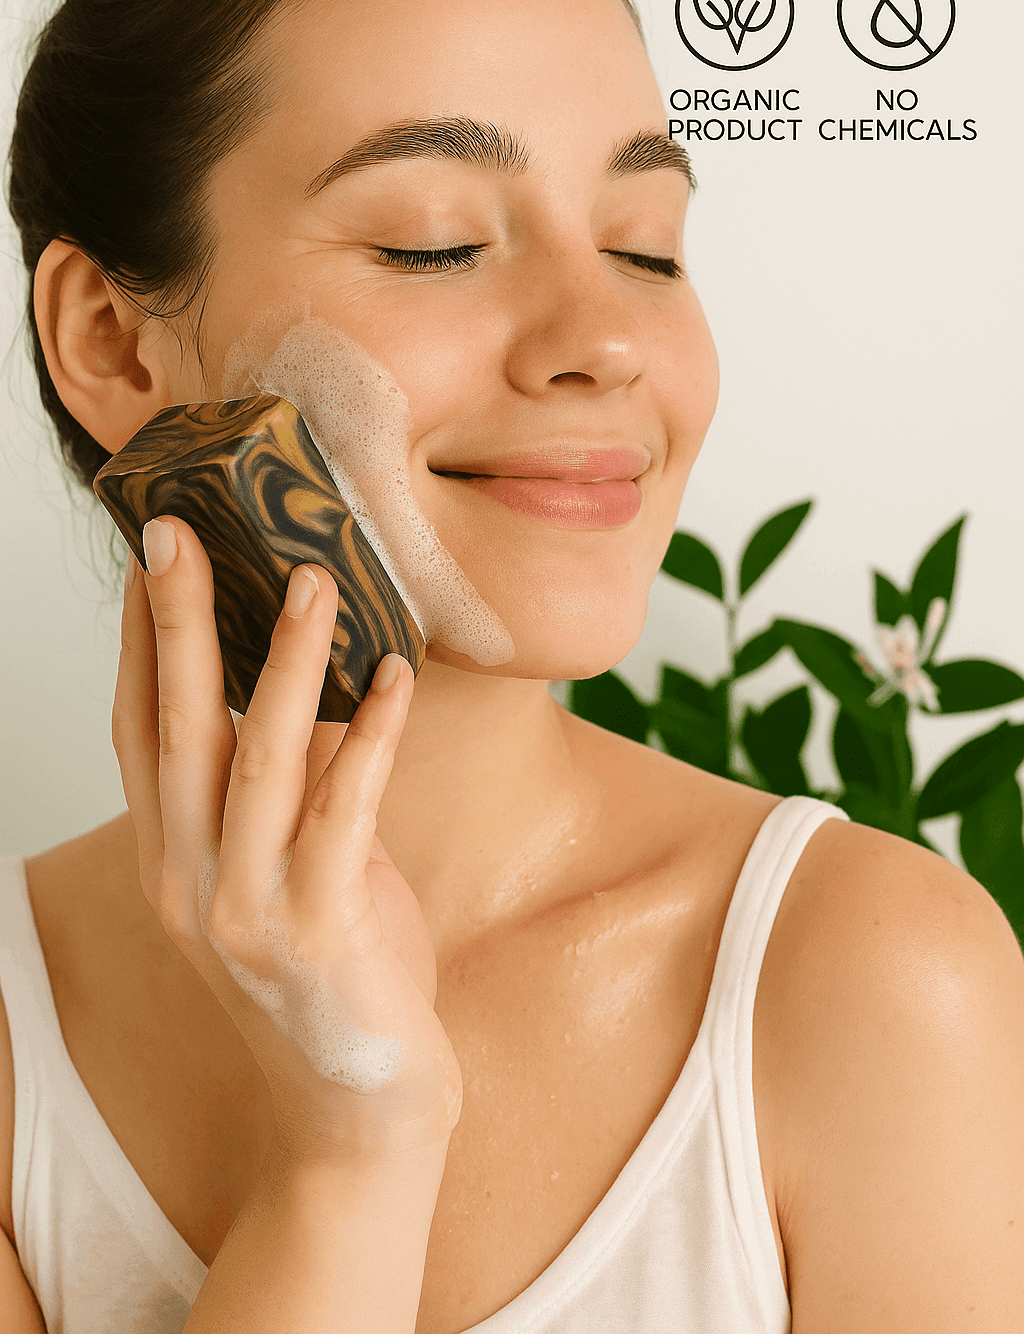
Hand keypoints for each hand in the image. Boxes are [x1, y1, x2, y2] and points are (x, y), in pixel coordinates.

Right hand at [112, 515, 461, 1164]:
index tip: (155, 556)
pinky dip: (371, 738)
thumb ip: (279, 792)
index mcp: (170, 862)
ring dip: (287, 664)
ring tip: (312, 578)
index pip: (138, 732)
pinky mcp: (319, 933)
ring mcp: (249, 912)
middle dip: (179, 625)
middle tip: (181, 533)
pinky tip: (394, 675)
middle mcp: (190, 883)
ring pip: (259, 762)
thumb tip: (311, 686)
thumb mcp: (283, 873)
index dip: (143, 642)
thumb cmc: (331, 973)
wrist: (357, 1109)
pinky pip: (345, 814)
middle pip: (176, 731)